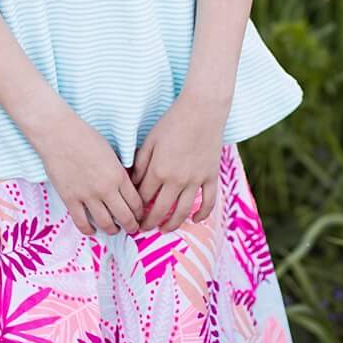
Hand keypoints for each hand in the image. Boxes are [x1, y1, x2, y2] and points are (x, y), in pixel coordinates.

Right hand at [33, 111, 143, 236]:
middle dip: (132, 226)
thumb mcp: (111, 153)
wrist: (58, 135)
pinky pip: (81, 222)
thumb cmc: (85, 138)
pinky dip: (89, 230)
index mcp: (119, 176)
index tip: (140, 215)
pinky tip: (92, 231)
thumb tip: (125, 187)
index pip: (136, 202)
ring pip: (106, 223)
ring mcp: (87, 195)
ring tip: (114, 230)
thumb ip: (119, 172)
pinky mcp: (70, 199)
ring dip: (113, 230)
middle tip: (132, 228)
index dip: (140, 212)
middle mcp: (106, 189)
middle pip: (125, 216)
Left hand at [129, 94, 223, 231]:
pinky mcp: (211, 177)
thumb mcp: (149, 142)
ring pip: (183, 211)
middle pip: (161, 210)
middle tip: (142, 230)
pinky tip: (196, 220)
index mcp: (158, 171)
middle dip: (150, 223)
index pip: (143, 198)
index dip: (136, 208)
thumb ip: (140, 164)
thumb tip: (134, 183)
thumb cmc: (171, 124)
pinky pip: (209, 201)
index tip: (130, 215)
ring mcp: (196, 180)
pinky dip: (203, 213)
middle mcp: (176, 180)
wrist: (202, 112)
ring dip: (172, 224)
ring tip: (164, 230)